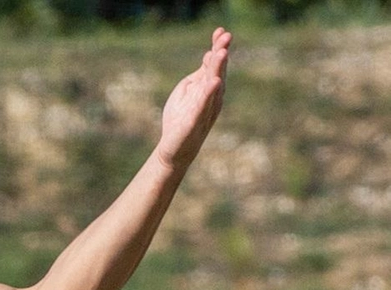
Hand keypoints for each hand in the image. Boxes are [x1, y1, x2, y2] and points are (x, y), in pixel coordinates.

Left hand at [156, 27, 231, 171]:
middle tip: (226, 36)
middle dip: (221, 54)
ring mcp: (205, 109)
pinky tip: (214, 82)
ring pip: (213, 86)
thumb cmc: (180, 119)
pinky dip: (208, 93)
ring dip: (218, 69)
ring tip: (221, 53)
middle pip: (217, 72)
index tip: (220, 30)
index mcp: (207, 88)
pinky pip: (203, 105)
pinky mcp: (195, 121)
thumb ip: (198, 75)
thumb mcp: (187, 91)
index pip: (213, 65)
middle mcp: (211, 97)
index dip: (217, 47)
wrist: (174, 149)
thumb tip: (209, 55)